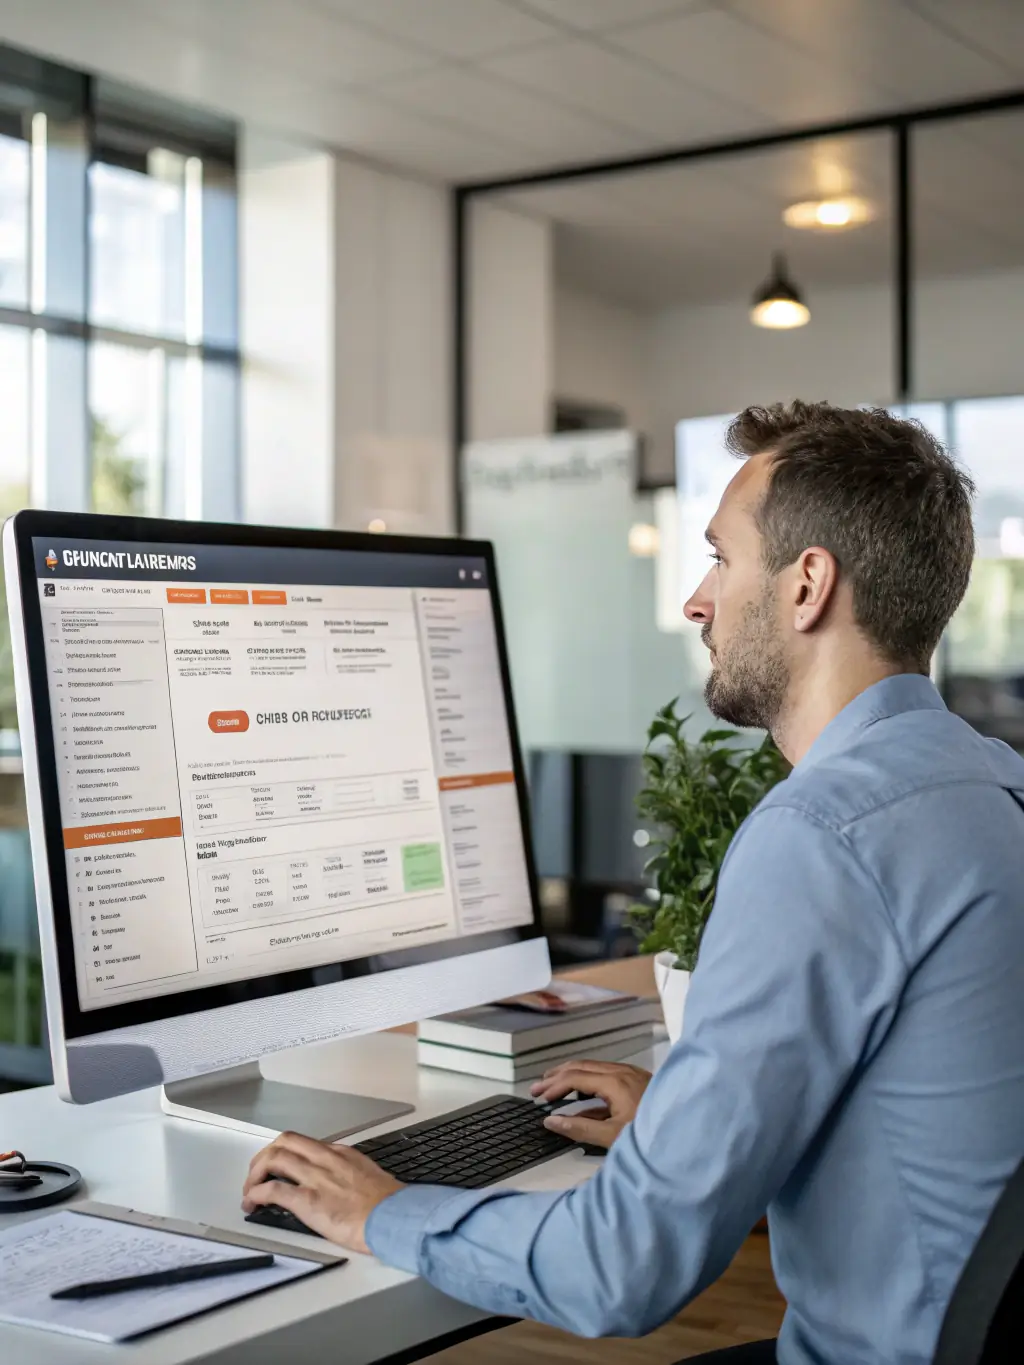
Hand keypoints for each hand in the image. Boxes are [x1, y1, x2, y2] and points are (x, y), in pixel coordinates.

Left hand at [241, 1131, 403, 1252]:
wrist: (393, 1216)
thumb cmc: (387, 1203)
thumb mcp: (367, 1176)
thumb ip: (347, 1173)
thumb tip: (336, 1184)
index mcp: (339, 1154)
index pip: (303, 1142)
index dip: (283, 1152)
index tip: (276, 1165)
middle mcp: (324, 1160)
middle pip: (284, 1142)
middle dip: (264, 1156)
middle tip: (256, 1173)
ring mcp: (315, 1178)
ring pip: (274, 1159)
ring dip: (255, 1174)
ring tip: (250, 1190)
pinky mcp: (308, 1201)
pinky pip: (273, 1189)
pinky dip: (257, 1193)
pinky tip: (253, 1202)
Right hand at [530, 1061, 652, 1149]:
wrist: (689, 1133)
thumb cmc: (651, 1137)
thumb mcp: (612, 1137)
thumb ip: (580, 1128)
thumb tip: (551, 1121)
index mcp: (614, 1082)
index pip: (574, 1077)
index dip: (553, 1086)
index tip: (537, 1098)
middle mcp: (622, 1071)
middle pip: (581, 1066)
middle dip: (557, 1076)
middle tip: (537, 1088)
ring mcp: (631, 1074)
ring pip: (593, 1068)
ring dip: (571, 1076)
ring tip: (553, 1086)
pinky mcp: (638, 1081)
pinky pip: (605, 1074)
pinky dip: (587, 1081)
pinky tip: (581, 1097)